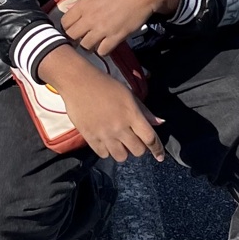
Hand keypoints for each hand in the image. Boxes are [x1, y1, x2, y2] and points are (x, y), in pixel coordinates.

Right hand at [37, 45, 164, 163]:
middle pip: (137, 151)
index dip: (157, 149)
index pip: (150, 138)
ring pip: (121, 156)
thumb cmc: (105, 85)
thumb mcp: (128, 94)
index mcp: (131, 114)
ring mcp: (104, 133)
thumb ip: (144, 111)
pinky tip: (106, 141)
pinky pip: (103, 154)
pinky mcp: (90, 137)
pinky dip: (107, 150)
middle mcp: (119, 127)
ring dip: (123, 151)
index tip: (159, 156)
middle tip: (133, 140)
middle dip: (138, 147)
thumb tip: (159, 123)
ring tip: (119, 142)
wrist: (78, 82)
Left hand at [58, 0, 179, 58]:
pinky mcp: (116, 37)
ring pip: (85, 47)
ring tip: (94, 41)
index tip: (72, 27)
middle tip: (81, 37)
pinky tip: (106, 44)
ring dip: (88, 45)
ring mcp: (102, 29)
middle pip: (71, 36)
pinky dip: (103, 49)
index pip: (64, 23)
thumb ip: (85, 1)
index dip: (67, 27)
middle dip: (74, 38)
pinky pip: (102, 51)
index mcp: (83, 5)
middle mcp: (90, 18)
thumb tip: (78, 10)